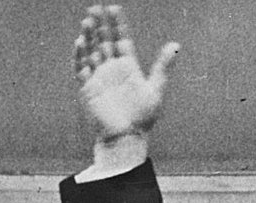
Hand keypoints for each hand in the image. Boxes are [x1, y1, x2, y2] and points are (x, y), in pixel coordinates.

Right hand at [74, 5, 179, 142]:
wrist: (126, 137)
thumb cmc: (143, 117)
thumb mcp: (156, 88)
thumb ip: (163, 66)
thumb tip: (175, 45)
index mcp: (128, 66)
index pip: (121, 39)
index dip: (117, 24)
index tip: (114, 8)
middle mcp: (112, 69)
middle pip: (104, 41)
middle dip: (100, 25)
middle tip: (96, 8)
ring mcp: (99, 78)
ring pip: (91, 52)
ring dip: (89, 36)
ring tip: (87, 20)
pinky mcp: (88, 89)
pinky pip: (81, 69)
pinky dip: (80, 56)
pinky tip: (80, 43)